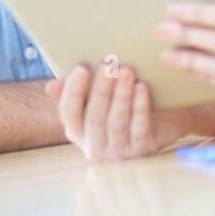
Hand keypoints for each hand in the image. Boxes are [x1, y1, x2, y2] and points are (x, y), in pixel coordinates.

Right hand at [46, 61, 191, 161]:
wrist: (163, 123)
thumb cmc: (122, 106)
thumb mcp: (99, 99)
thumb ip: (77, 92)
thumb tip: (51, 86)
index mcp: (78, 132)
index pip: (69, 113)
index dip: (73, 91)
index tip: (82, 67)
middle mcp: (94, 146)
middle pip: (94, 117)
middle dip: (101, 90)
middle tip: (109, 64)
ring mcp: (119, 151)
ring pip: (117, 122)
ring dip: (121, 95)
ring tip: (127, 70)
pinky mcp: (142, 150)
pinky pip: (140, 128)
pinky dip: (140, 107)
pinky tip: (142, 87)